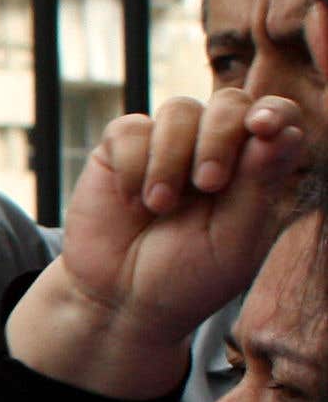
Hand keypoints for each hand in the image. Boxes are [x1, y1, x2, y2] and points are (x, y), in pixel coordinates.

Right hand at [12, 88, 302, 396]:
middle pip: (230, 102)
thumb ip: (259, 185)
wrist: (119, 299)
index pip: (277, 119)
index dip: (274, 112)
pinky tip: (132, 202)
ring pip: (179, 110)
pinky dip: (132, 165)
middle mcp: (213, 149)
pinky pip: (129, 129)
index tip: (263, 128)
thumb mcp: (235, 241)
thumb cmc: (187, 277)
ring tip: (160, 207)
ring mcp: (166, 146)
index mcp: (255, 170)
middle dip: (220, 137)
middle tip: (208, 184)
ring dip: (171, 158)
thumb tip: (282, 129)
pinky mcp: (119, 151)